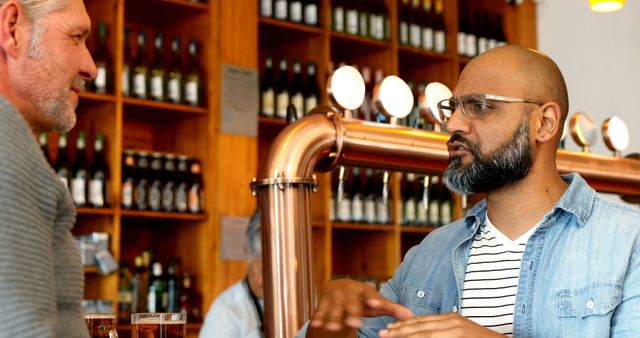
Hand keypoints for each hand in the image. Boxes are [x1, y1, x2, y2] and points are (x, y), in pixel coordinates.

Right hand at [309, 279, 412, 331]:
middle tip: (354, 323)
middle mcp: (349, 291)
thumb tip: (411, 316)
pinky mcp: (324, 301)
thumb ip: (392, 309)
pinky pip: (321, 309)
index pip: (370, 295)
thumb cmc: (364, 299)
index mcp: (365, 291)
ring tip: (333, 327)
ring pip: (334, 306)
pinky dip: (319, 316)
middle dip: (351, 312)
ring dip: (333, 316)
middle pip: (351, 302)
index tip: (376, 305)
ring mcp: (335, 296)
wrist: (340, 287)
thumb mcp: (376, 304)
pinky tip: (316, 324)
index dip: (374, 300)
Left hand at [379, 313, 504, 337]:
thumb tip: (425, 334)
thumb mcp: (460, 334)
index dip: (404, 325)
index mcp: (451, 320)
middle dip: (399, 331)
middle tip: (382, 335)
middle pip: (420, 327)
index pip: (422, 321)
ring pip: (424, 335)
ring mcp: (457, 331)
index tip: (389, 329)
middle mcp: (453, 322)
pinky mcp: (459, 337)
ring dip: (405, 337)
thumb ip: (444, 333)